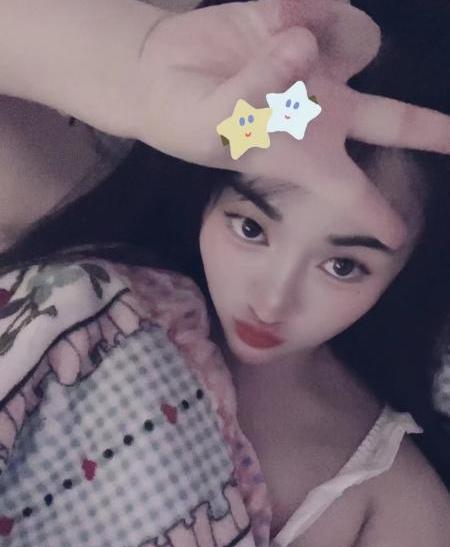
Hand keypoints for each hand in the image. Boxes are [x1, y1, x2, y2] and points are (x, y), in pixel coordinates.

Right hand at [136, 0, 449, 246]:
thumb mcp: (210, 125)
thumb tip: (301, 44)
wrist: (162, 74)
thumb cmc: (186, 120)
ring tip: (278, 38)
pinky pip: (322, 8)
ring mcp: (319, 68)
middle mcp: (325, 114)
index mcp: (306, 158)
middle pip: (394, 121)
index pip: (351, 192)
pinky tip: (271, 18)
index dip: (376, 215)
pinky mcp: (303, 21)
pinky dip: (299, 7)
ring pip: (362, 42)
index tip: (397, 237)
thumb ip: (253, 92)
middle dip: (430, 131)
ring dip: (332, 37)